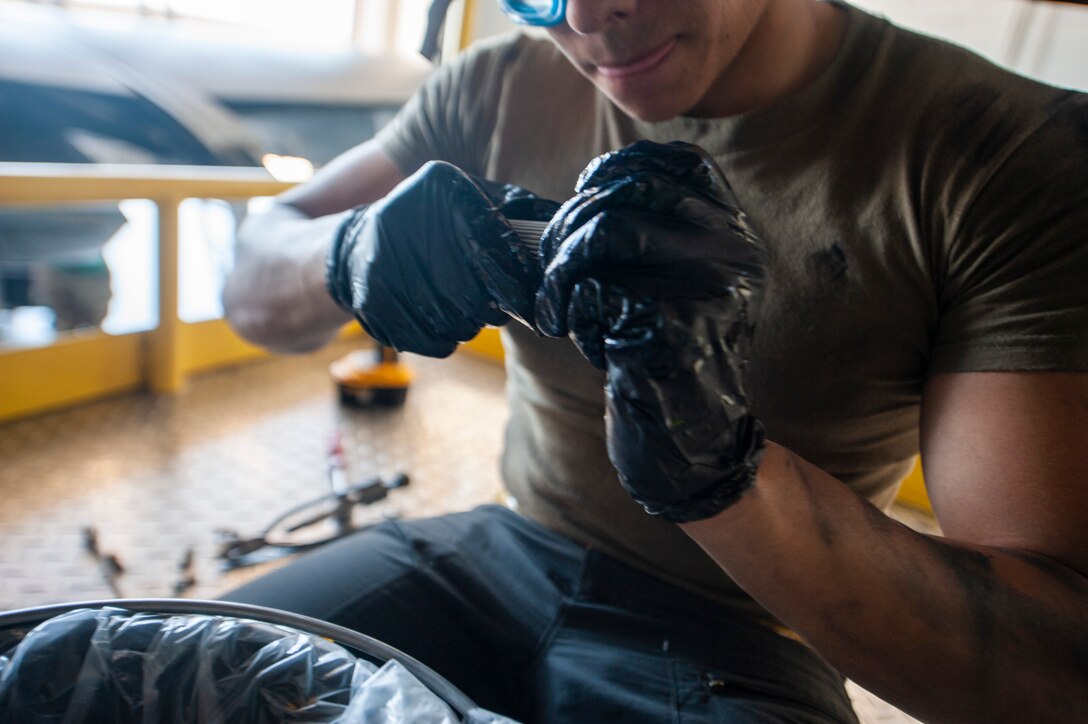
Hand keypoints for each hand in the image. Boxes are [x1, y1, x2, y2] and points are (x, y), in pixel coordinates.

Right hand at [326, 161, 558, 356]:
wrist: (357, 249)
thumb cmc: (436, 228)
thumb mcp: (474, 202)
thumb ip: (520, 211)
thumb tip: (572, 229)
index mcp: (441, 185)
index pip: (497, 249)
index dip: (518, 285)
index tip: (526, 301)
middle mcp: (407, 215)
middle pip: (479, 293)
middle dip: (492, 308)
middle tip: (490, 305)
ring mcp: (384, 260)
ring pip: (459, 323)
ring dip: (468, 325)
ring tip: (457, 307)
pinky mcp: (372, 300)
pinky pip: (434, 342)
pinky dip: (442, 340)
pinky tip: (433, 319)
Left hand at [535, 141, 767, 521]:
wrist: (688, 439)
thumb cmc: (665, 353)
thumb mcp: (678, 282)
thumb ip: (652, 231)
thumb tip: (587, 191)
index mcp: (736, 234)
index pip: (677, 162)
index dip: (617, 171)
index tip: (587, 196)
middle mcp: (732, 252)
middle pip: (625, 194)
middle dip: (568, 226)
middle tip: (552, 268)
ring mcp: (706, 289)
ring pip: (602, 234)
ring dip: (561, 271)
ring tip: (558, 306)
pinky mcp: (672, 327)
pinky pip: (592, 290)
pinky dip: (571, 313)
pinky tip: (586, 339)